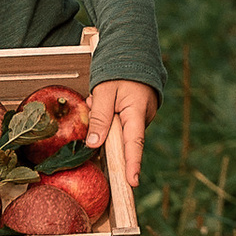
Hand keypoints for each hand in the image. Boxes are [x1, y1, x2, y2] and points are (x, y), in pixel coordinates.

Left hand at [85, 79, 158, 196]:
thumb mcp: (104, 91)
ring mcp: (141, 118)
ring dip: (104, 119)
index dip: (132, 164)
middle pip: (122, 139)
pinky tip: (104, 100)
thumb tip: (93, 144)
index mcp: (136, 112)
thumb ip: (99, 117)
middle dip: (104, 130)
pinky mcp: (135, 117)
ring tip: (98, 98)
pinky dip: (108, 116)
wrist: (134, 53)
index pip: (134, 143)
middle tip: (94, 102)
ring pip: (117, 131)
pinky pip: (119, 125)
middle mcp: (143, 118)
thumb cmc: (120, 70)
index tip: (132, 182)